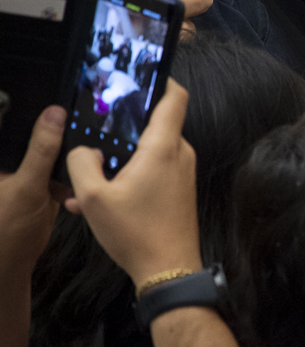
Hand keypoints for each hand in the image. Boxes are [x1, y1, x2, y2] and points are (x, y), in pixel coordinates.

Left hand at [0, 107, 65, 282]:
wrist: (13, 265)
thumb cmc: (7, 229)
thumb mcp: (27, 187)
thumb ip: (42, 150)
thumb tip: (53, 115)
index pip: (10, 121)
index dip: (31, 110)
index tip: (60, 103)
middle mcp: (8, 161)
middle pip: (33, 135)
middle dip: (56, 135)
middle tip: (77, 130)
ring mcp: (24, 173)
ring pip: (49, 152)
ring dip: (66, 158)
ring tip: (78, 164)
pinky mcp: (39, 185)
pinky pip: (58, 171)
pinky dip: (69, 176)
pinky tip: (73, 186)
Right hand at [64, 80, 201, 287]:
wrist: (169, 271)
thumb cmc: (136, 233)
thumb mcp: (94, 197)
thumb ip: (81, 163)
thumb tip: (84, 150)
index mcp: (163, 147)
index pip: (174, 96)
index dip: (161, 79)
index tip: (139, 75)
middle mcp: (179, 155)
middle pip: (154, 123)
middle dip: (122, 128)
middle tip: (94, 134)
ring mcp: (182, 173)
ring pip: (148, 152)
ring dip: (118, 161)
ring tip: (88, 182)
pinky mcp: (179, 190)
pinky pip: (152, 172)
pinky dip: (128, 179)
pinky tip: (99, 202)